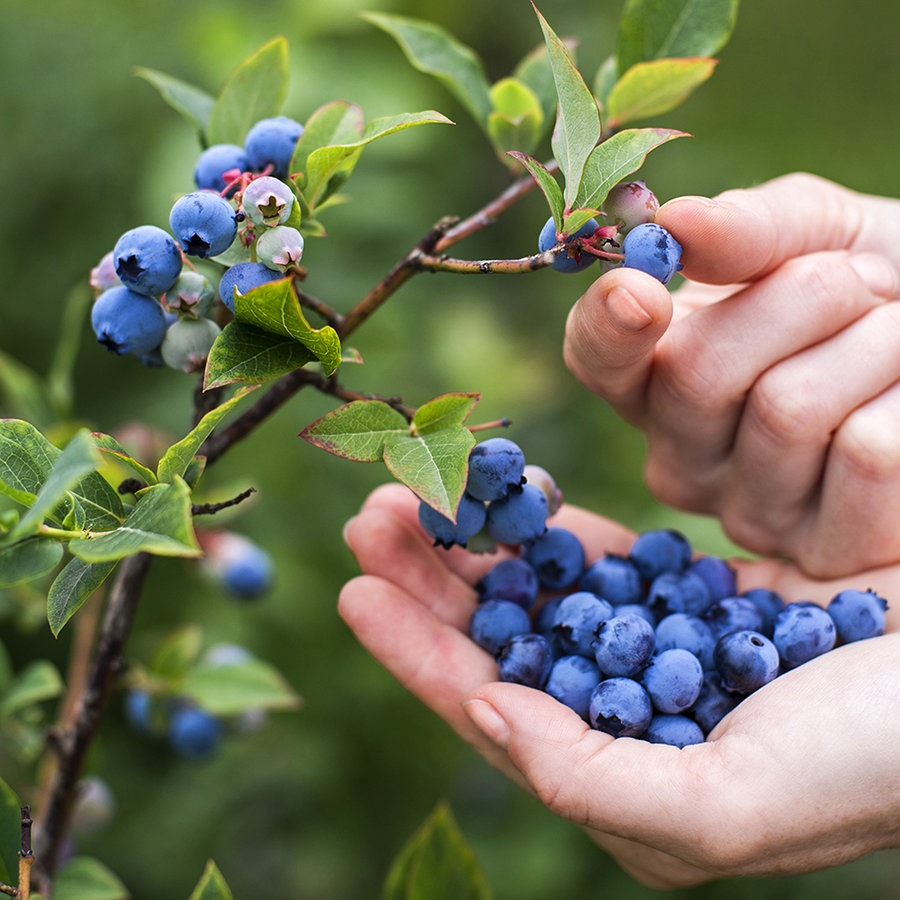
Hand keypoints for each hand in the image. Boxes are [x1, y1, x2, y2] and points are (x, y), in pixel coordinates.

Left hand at [339, 484, 899, 887]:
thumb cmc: (867, 765)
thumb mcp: (725, 806)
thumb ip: (593, 779)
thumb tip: (487, 713)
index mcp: (620, 778)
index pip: (492, 709)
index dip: (418, 653)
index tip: (355, 592)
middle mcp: (627, 716)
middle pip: (504, 641)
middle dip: (432, 583)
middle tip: (372, 517)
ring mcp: (659, 651)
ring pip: (543, 591)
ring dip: (481, 542)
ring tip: (421, 488)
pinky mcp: (696, 598)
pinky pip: (605, 557)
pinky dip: (556, 526)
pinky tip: (516, 493)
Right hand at [564, 173, 899, 576]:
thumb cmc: (878, 287)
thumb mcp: (817, 233)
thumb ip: (747, 228)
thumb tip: (673, 222)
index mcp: (657, 374)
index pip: (596, 357)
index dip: (607, 326)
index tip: (642, 289)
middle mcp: (682, 455)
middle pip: (695, 373)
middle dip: (800, 296)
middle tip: (862, 281)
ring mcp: (747, 513)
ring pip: (786, 410)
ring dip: (872, 341)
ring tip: (896, 336)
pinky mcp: (825, 552)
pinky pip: (866, 454)